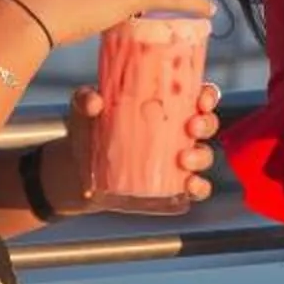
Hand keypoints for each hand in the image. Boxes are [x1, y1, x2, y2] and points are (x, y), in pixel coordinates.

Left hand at [57, 82, 224, 212]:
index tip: (202, 99)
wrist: (75, 168)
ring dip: (202, 156)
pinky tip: (190, 185)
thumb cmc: (86, 129)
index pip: (197, 96)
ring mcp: (175, 160)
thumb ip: (85, 99)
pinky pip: (196, 187)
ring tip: (184, 159)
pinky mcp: (170, 186)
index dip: (208, 95)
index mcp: (165, 106)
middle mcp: (176, 131)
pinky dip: (199, 187)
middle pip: (207, 124)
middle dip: (207, 124)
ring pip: (204, 155)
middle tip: (191, 127)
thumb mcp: (83, 109)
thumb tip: (95, 101)